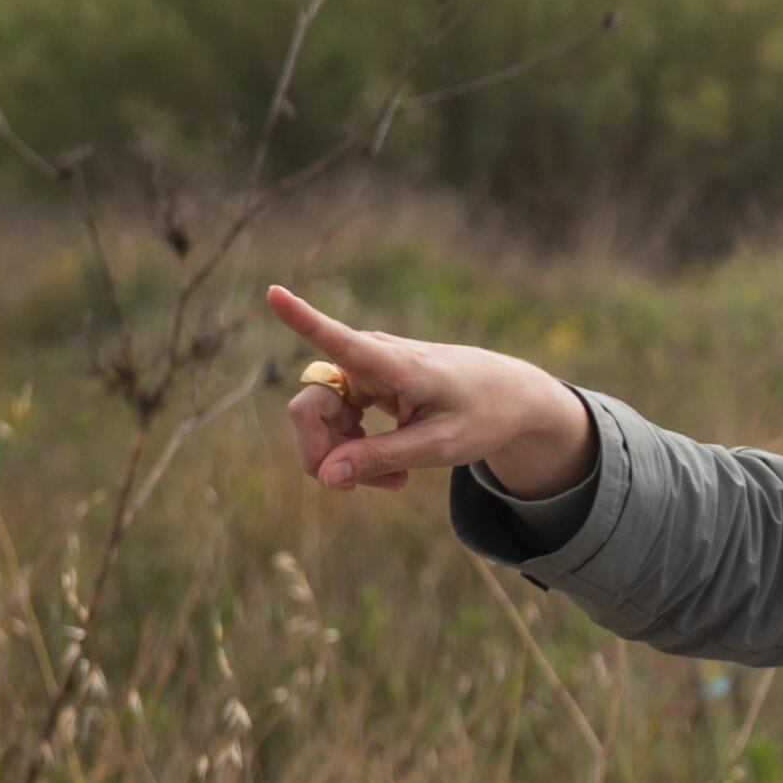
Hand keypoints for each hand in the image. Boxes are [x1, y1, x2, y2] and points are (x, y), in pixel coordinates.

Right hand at [268, 286, 592, 498]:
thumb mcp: (442, 446)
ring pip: (317, 421)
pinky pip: (331, 423)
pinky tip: (386, 466)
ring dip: (343, 458)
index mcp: (398, 363)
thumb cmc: (484, 414)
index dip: (303, 319)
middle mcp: (370, 357)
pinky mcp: (359, 383)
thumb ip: (383, 458)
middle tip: (357, 489)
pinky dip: (351, 451)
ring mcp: (361, 368)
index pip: (342, 340)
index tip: (273, 292)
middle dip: (324, 455)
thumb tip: (324, 476)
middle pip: (309, 409)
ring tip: (392, 480)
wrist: (509, 395)